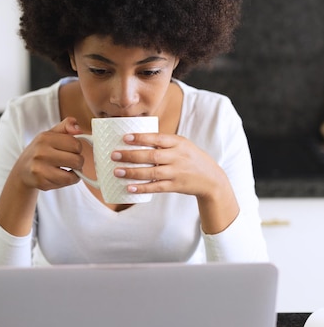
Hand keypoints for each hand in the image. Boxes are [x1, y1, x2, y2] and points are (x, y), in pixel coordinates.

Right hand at [11, 116, 84, 191]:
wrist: (22, 169)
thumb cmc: (41, 150)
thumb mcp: (51, 133)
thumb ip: (66, 126)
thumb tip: (79, 129)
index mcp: (45, 138)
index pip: (76, 144)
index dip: (78, 148)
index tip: (72, 150)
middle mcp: (41, 153)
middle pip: (77, 160)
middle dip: (78, 162)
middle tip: (72, 161)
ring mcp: (40, 169)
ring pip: (72, 176)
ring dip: (75, 174)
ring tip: (69, 170)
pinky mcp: (42, 183)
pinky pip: (64, 184)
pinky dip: (66, 181)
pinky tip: (60, 176)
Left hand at [111, 132, 238, 233]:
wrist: (211, 179)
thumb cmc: (191, 159)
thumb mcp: (182, 145)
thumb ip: (163, 142)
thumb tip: (135, 139)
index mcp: (179, 143)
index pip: (157, 138)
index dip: (141, 138)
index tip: (125, 137)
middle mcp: (178, 157)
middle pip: (152, 156)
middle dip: (131, 155)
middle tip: (114, 155)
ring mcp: (177, 172)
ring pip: (152, 173)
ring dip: (133, 172)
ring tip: (117, 171)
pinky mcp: (176, 186)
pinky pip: (156, 188)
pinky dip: (142, 188)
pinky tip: (130, 187)